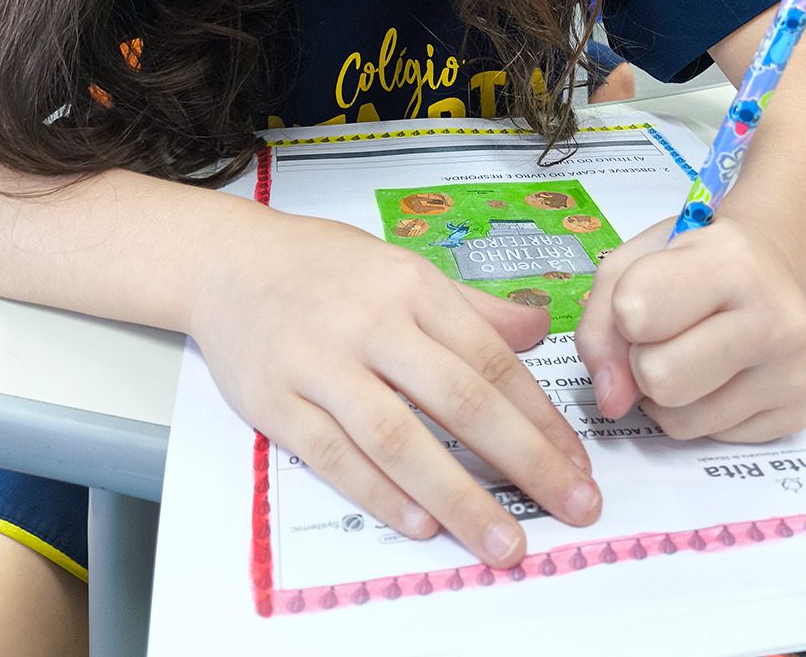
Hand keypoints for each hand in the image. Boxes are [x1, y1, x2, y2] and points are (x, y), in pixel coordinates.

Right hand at [189, 209, 600, 567]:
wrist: (228, 263)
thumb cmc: (323, 267)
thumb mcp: (403, 267)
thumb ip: (472, 306)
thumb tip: (540, 327)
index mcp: (412, 287)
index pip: (490, 358)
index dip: (540, 415)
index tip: (577, 461)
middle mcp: (371, 323)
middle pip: (458, 398)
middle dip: (523, 459)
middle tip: (573, 505)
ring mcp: (319, 364)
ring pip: (398, 437)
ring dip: (458, 495)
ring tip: (504, 541)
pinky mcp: (274, 401)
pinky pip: (333, 455)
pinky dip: (378, 492)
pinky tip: (421, 524)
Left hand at [575, 215, 805, 441]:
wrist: (768, 269)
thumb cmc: (691, 263)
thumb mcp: (631, 263)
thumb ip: (600, 325)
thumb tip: (613, 401)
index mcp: (732, 261)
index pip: (636, 312)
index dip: (623, 312)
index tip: (644, 296)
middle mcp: (776, 318)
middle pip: (659, 379)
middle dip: (643, 361)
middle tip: (665, 333)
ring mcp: (794, 371)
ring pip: (681, 420)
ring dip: (667, 394)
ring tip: (690, 350)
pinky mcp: (798, 413)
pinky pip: (711, 438)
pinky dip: (699, 412)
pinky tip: (718, 373)